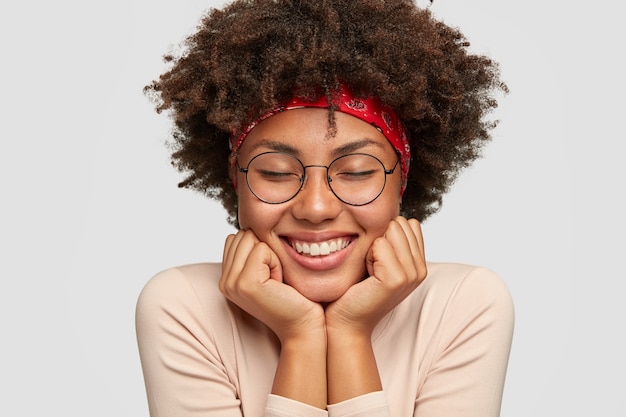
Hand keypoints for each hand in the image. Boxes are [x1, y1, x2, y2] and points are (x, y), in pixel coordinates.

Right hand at [219, 230, 324, 342]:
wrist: (303, 325)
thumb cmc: (293, 297)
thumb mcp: (268, 270)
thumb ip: (253, 252)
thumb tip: (252, 224)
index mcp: (226, 277)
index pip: (236, 237)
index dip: (260, 247)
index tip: (270, 273)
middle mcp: (224, 281)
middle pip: (243, 234)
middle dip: (265, 249)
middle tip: (275, 278)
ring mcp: (231, 283)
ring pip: (251, 238)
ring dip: (271, 255)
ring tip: (277, 280)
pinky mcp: (245, 283)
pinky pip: (261, 250)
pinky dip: (276, 262)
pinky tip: (279, 283)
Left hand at [325, 217, 426, 334]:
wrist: (347, 321)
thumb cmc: (357, 290)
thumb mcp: (381, 262)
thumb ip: (393, 241)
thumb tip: (393, 215)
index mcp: (420, 264)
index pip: (409, 223)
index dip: (387, 236)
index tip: (378, 261)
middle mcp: (421, 269)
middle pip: (399, 224)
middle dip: (379, 240)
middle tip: (372, 268)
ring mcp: (411, 275)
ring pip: (390, 232)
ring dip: (373, 248)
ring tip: (370, 272)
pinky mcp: (397, 279)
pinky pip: (379, 245)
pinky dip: (367, 256)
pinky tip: (367, 276)